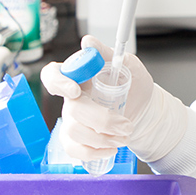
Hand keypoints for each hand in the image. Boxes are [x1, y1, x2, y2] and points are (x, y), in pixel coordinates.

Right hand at [40, 35, 187, 162]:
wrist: (143, 108)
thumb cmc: (132, 84)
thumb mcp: (127, 64)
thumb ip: (107, 54)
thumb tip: (88, 42)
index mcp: (78, 75)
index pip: (52, 74)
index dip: (58, 83)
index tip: (76, 90)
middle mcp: (71, 97)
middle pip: (72, 109)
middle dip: (102, 120)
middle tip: (125, 124)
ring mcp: (71, 119)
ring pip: (74, 131)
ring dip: (102, 138)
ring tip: (124, 135)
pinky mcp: (76, 138)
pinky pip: (73, 149)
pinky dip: (93, 152)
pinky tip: (111, 149)